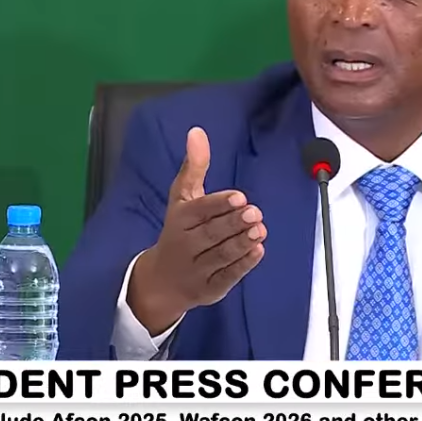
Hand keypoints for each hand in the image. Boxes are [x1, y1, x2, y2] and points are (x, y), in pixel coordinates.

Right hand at [128, 127, 266, 332]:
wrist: (161, 281)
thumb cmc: (179, 231)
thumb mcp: (182, 198)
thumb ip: (194, 167)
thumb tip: (197, 132)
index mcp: (179, 220)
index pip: (199, 211)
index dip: (219, 204)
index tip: (239, 196)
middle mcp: (186, 245)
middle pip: (211, 234)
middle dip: (233, 223)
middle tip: (255, 212)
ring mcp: (197, 269)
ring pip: (221, 255)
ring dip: (241, 243)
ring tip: (260, 230)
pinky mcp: (210, 288)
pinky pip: (227, 277)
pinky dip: (242, 266)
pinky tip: (258, 251)